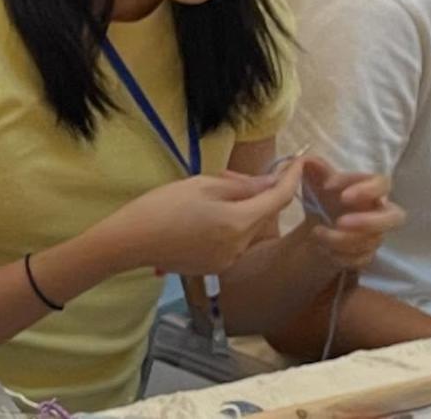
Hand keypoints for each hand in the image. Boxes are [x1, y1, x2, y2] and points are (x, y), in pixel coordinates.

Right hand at [107, 160, 305, 275]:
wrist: (131, 241)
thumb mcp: (201, 185)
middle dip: (254, 193)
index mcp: (239, 222)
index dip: (291, 179)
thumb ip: (240, 186)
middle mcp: (241, 245)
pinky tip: (201, 218)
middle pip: (261, 214)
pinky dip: (227, 226)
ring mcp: (229, 260)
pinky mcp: (215, 267)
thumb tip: (269, 182)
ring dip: (239, 210)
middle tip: (226, 176)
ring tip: (208, 196)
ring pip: (246, 228)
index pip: (278, 198)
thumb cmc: (162, 206)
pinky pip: (232, 242)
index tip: (299, 162)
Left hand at [301, 159, 404, 270]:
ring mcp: (376, 236)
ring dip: (342, 240)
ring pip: (372, 241)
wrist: (315, 226)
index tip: (335, 191)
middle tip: (339, 222)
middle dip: (368, 221)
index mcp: (369, 190)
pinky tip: (324, 249)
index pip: (382, 183)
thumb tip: (308, 160)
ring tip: (316, 234)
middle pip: (396, 217)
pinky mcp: (367, 256)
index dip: (365, 188)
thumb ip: (313, 170)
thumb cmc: (321, 198)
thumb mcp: (313, 182)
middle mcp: (379, 213)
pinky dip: (341, 256)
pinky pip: (362, 260)